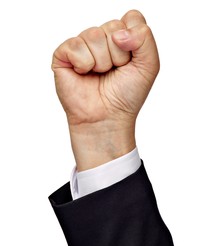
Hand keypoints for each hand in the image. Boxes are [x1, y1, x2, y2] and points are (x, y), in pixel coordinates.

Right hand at [52, 10, 159, 170]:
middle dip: (118, 56)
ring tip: (98, 75)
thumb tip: (119, 33)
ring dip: (101, 62)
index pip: (131, 18)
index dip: (134, 40)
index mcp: (122, 39)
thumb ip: (145, 38)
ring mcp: (83, 46)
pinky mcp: (64, 54)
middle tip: (113, 73)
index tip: (130, 63)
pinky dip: (83, 64)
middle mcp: (102, 39)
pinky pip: (75, 45)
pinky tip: (83, 74)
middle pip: (113, 26)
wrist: (107, 118)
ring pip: (94, 35)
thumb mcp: (148, 66)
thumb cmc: (125, 95)